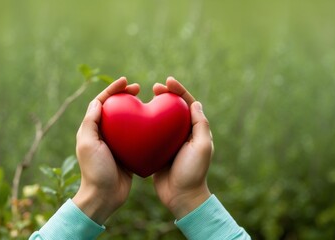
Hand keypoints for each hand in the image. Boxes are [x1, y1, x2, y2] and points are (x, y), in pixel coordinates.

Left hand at [73, 77, 138, 223]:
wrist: (104, 197)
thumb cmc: (95, 171)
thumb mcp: (88, 144)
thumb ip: (91, 122)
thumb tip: (98, 101)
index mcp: (92, 130)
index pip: (101, 103)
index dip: (113, 89)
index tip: (126, 82)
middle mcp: (104, 134)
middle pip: (115, 108)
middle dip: (125, 95)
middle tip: (138, 89)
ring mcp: (116, 144)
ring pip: (127, 120)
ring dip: (136, 108)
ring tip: (147, 100)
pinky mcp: (128, 153)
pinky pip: (137, 136)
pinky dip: (144, 126)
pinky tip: (155, 122)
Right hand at [152, 77, 213, 218]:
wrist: (181, 197)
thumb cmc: (193, 172)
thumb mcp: (201, 147)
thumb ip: (200, 124)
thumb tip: (194, 102)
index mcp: (194, 129)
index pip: (187, 103)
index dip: (178, 90)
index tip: (167, 81)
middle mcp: (181, 133)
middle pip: (172, 107)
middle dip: (165, 95)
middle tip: (154, 88)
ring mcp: (168, 141)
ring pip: (159, 118)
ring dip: (152, 106)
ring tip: (143, 97)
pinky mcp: (156, 150)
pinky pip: (149, 133)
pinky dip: (142, 123)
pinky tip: (133, 118)